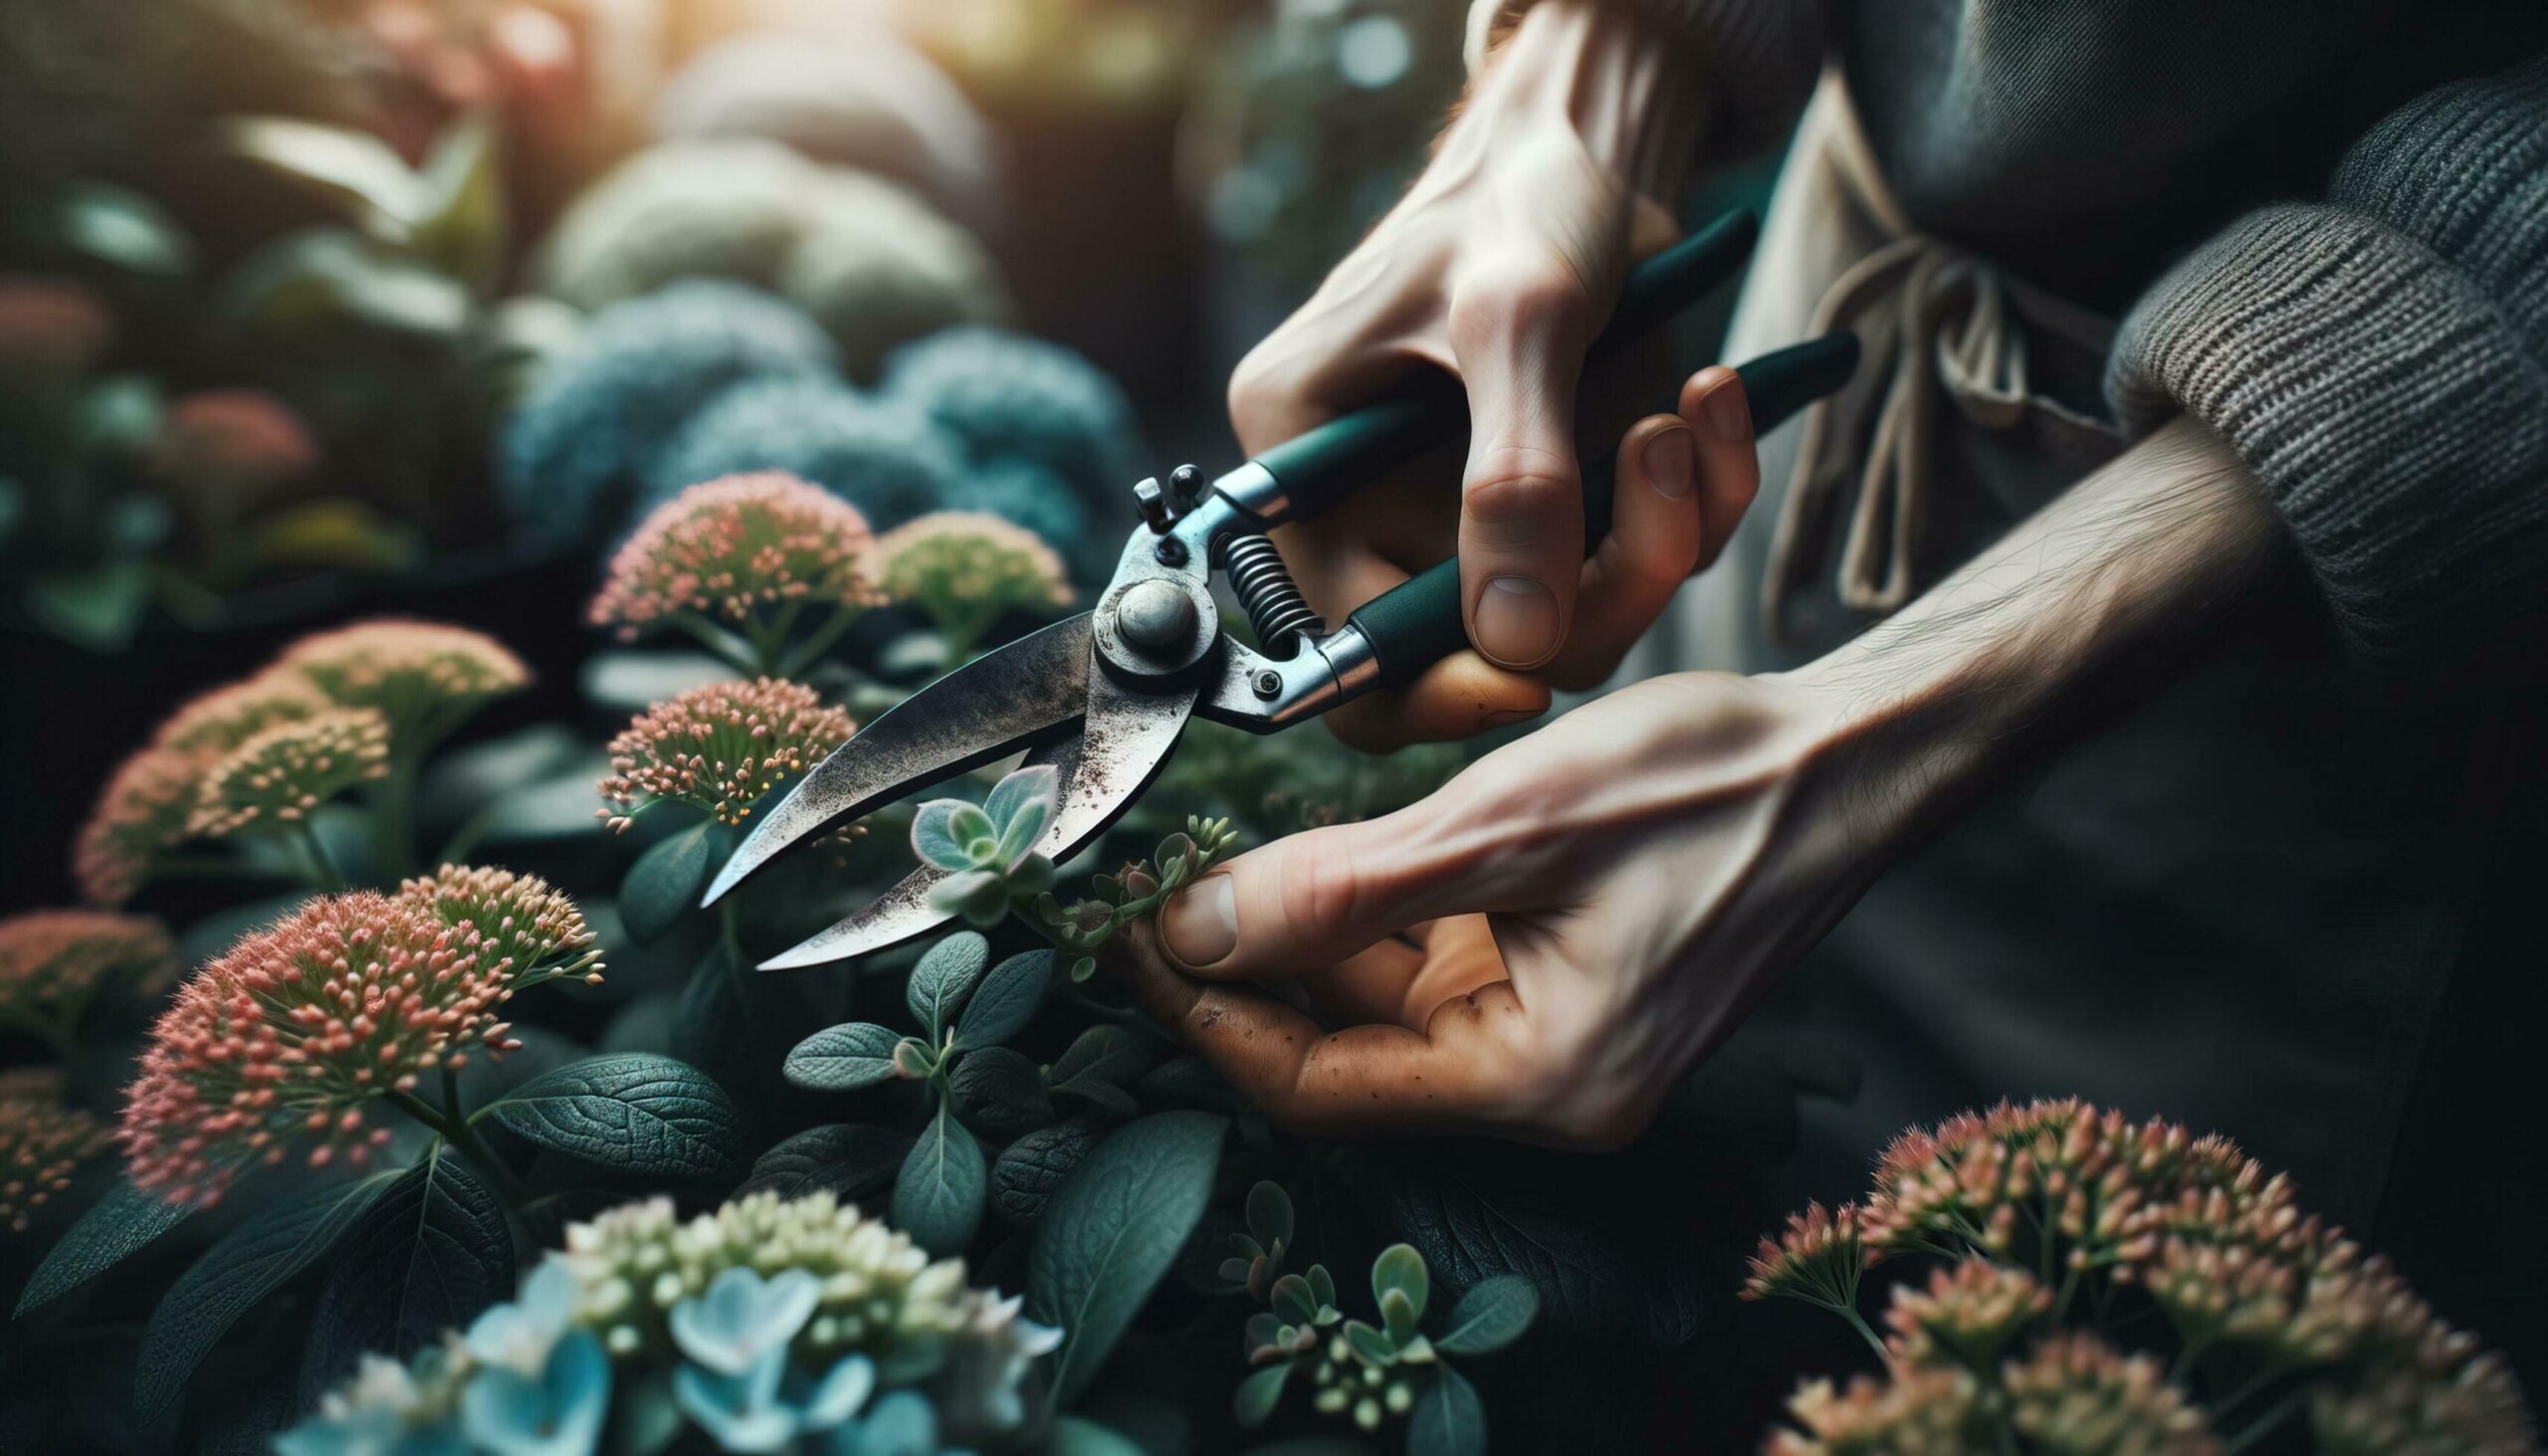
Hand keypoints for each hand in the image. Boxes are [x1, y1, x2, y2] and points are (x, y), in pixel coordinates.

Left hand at [1115, 670, 1866, 1148]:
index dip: (1210, 1018)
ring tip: (1213, 865)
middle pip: (1348, 1054)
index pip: (1324, 1087)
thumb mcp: (1503, 823)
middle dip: (1246, 975)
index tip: (1127, 943)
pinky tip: (1316, 858)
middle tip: (1150, 895)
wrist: (1854, 752)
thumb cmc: (1714, 783)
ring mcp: (1564, 1036)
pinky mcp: (1572, 982)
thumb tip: (1192, 932)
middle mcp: (1552, 1085)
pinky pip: (1441, 967)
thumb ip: (1338, 889)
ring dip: (1304, 940)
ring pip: (1387, 1006)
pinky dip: (1374, 916)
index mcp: (1544, 1082)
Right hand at [1227, 1, 1725, 749]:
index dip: (1427, 687)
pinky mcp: (1565, 506)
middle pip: (1470, 652)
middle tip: (1658, 503)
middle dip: (1583, 600)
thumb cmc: (1520, 201)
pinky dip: (1699, 500)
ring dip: (1660, 537)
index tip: (1522, 678)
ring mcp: (1476, 516)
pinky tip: (1712, 402)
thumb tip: (1517, 640)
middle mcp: (1376, 509)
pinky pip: (1637, 561)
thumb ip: (1515, 479)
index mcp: (1304, 465)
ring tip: (1686, 418)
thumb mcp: (1515, 321)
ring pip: (1572, 619)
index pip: (1344, 646)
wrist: (1595, 149)